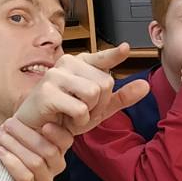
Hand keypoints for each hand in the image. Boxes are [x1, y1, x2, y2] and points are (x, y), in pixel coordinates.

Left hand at [0, 117, 72, 180]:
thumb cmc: (17, 163)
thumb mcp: (25, 143)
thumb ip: (29, 128)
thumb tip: (26, 104)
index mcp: (57, 152)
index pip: (66, 140)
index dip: (57, 132)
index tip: (42, 123)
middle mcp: (55, 166)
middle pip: (47, 148)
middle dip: (25, 133)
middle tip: (7, 123)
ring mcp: (45, 180)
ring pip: (36, 161)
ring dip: (15, 146)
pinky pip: (26, 176)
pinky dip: (12, 162)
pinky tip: (0, 153)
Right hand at [15, 44, 149, 134]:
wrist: (36, 131)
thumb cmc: (64, 116)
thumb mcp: (97, 108)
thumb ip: (120, 97)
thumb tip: (145, 86)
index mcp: (80, 63)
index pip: (102, 58)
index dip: (114, 55)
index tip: (125, 49)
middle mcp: (68, 63)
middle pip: (106, 83)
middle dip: (99, 105)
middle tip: (82, 112)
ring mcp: (56, 75)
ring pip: (94, 93)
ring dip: (89, 113)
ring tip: (74, 116)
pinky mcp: (48, 92)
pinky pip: (80, 108)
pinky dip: (78, 121)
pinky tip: (65, 121)